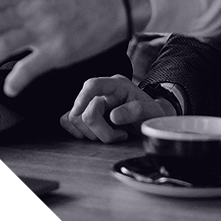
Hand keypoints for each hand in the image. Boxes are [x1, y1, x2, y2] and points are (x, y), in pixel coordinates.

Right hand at [60, 75, 175, 142]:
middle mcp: (101, 92)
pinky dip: (81, 134)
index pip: (92, 85)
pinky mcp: (85, 114)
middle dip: (100, 131)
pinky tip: (99, 136)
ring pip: (73, 119)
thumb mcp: (152, 111)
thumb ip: (136, 110)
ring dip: (92, 134)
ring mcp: (91, 102)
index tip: (85, 117)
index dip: (83, 99)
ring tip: (112, 135)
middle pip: (83, 111)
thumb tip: (114, 116)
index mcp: (116, 85)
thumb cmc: (152, 113)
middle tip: (119, 135)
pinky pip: (69, 122)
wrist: (151, 119)